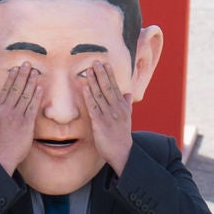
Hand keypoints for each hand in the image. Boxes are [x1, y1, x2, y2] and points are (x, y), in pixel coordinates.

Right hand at [0, 60, 40, 176]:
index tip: (16, 68)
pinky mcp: (26, 124)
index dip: (12, 78)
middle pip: (16, 89)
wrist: (1, 155)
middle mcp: (6, 110)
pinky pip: (32, 107)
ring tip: (35, 72)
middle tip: (28, 63)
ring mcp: (16, 116)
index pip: (5, 89)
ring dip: (31, 82)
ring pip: (25, 95)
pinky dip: (36, 96)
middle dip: (22, 75)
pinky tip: (40, 87)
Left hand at [79, 58, 134, 175]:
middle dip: (101, 74)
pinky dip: (89, 97)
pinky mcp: (100, 123)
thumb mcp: (127, 118)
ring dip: (93, 82)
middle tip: (95, 61)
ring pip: (100, 95)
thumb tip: (128, 93)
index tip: (105, 63)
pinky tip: (85, 88)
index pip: (115, 86)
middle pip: (108, 87)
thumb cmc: (122, 135)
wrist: (122, 152)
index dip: (109, 74)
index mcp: (123, 106)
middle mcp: (117, 108)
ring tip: (89, 70)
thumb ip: (127, 104)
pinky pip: (93, 107)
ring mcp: (108, 115)